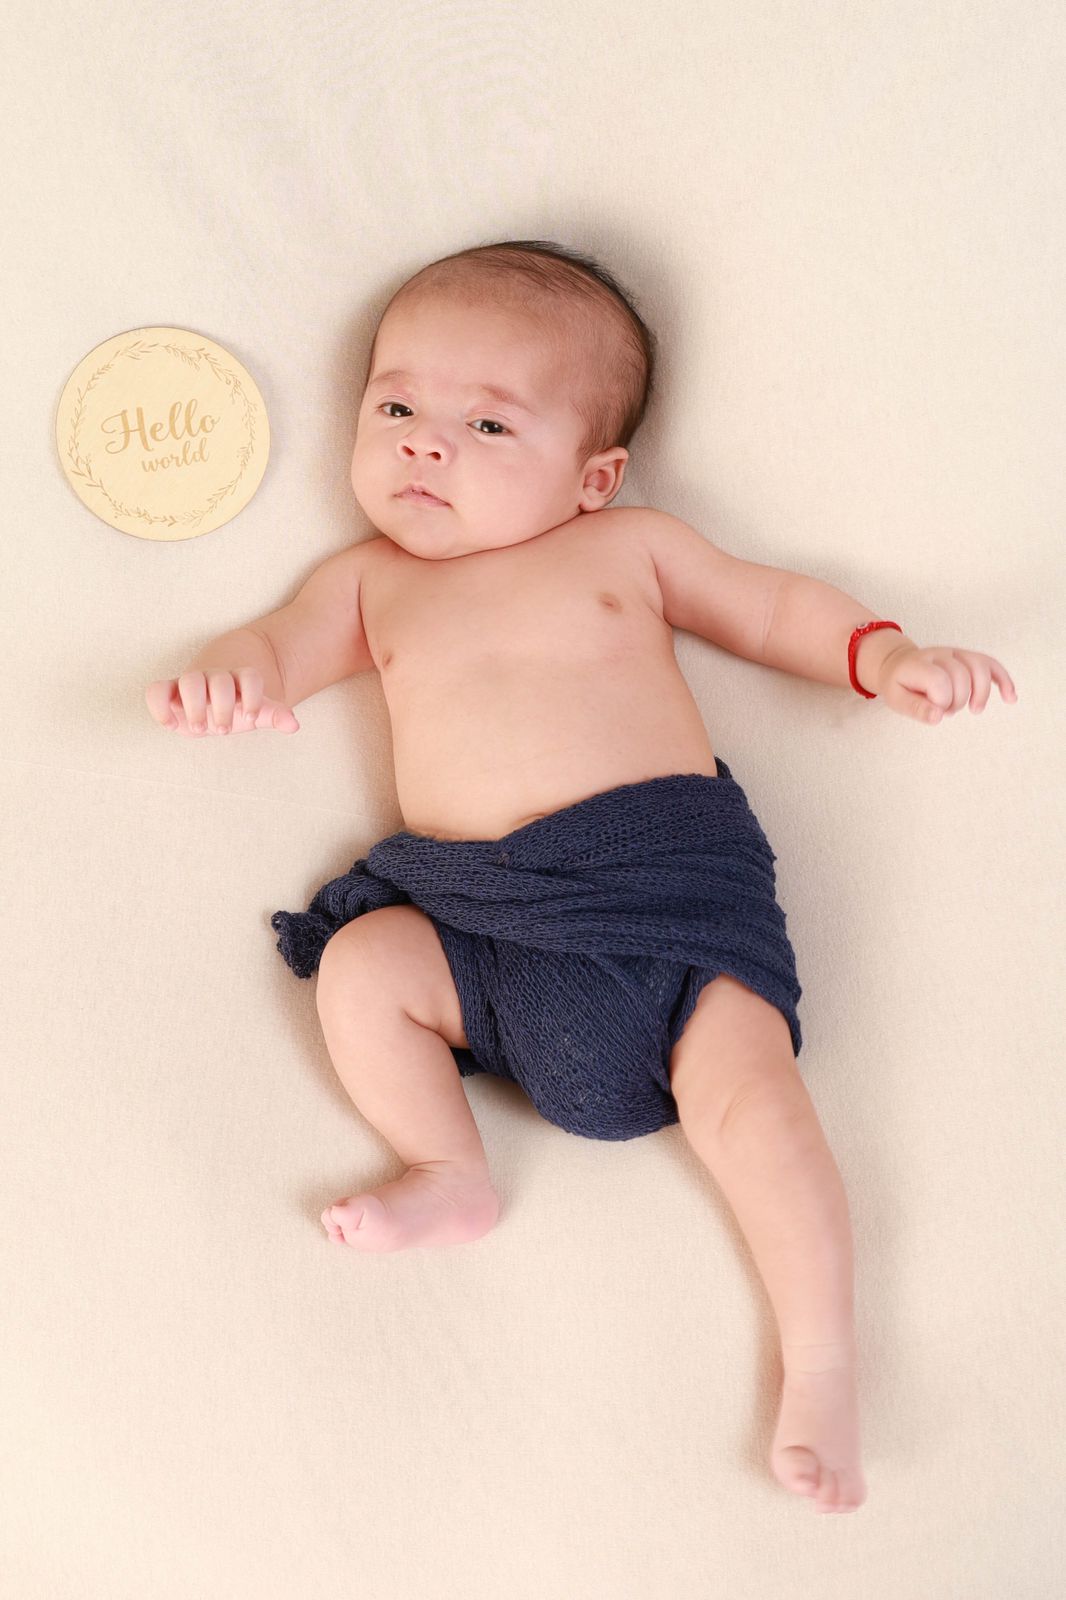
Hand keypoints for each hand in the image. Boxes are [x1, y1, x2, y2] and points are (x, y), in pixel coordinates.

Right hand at [145, 668, 299, 735]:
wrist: (209, 698)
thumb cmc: (235, 707)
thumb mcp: (256, 712)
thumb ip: (273, 715)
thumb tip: (293, 724)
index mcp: (239, 679)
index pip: (250, 677)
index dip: (254, 696)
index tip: (252, 717)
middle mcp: (215, 677)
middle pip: (219, 680)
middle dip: (223, 706)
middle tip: (224, 730)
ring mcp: (191, 682)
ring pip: (190, 680)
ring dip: (195, 706)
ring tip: (200, 729)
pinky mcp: (169, 693)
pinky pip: (156, 691)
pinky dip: (159, 707)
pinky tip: (171, 725)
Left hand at [876, 645, 1017, 724]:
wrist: (897, 663)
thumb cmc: (898, 684)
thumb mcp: (897, 700)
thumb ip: (916, 708)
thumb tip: (938, 717)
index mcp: (918, 664)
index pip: (939, 681)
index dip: (941, 701)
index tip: (934, 711)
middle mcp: (939, 654)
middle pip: (961, 675)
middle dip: (957, 701)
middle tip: (946, 711)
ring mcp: (955, 653)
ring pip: (980, 666)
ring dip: (981, 692)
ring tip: (975, 710)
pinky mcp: (967, 656)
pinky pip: (990, 664)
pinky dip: (1003, 680)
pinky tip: (1010, 698)